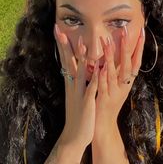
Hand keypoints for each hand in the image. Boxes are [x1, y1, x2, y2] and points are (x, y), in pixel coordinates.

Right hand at [54, 24, 98, 149]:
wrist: (75, 136)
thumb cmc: (79, 113)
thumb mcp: (76, 93)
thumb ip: (77, 80)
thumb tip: (78, 66)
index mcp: (71, 82)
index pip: (65, 59)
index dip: (62, 45)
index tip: (59, 30)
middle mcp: (73, 85)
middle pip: (68, 62)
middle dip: (64, 46)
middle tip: (59, 30)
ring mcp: (79, 93)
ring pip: (80, 72)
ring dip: (82, 58)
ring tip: (83, 43)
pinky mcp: (87, 102)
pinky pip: (92, 88)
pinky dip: (95, 79)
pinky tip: (100, 70)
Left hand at [94, 26, 144, 134]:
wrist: (103, 125)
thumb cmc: (110, 101)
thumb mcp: (118, 85)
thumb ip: (119, 70)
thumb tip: (122, 52)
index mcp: (128, 81)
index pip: (137, 60)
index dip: (140, 47)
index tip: (142, 31)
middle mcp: (124, 85)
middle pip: (128, 63)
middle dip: (127, 46)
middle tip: (126, 30)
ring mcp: (114, 92)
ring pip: (115, 72)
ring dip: (112, 56)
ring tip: (109, 41)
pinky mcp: (104, 99)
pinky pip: (103, 85)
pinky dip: (103, 75)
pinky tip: (100, 66)